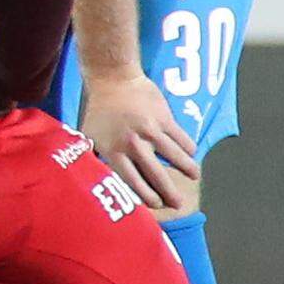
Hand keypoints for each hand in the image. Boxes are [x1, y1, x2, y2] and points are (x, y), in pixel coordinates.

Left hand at [80, 71, 200, 210]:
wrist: (113, 79)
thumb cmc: (100, 110)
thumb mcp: (89, 135)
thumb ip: (95, 156)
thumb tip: (95, 178)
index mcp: (114, 150)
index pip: (131, 180)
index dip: (145, 195)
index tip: (156, 205)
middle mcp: (133, 143)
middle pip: (156, 173)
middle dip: (169, 191)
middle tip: (178, 204)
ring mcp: (151, 130)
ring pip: (175, 156)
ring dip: (187, 168)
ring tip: (194, 177)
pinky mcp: (164, 118)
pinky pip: (181, 137)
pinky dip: (188, 147)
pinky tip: (191, 154)